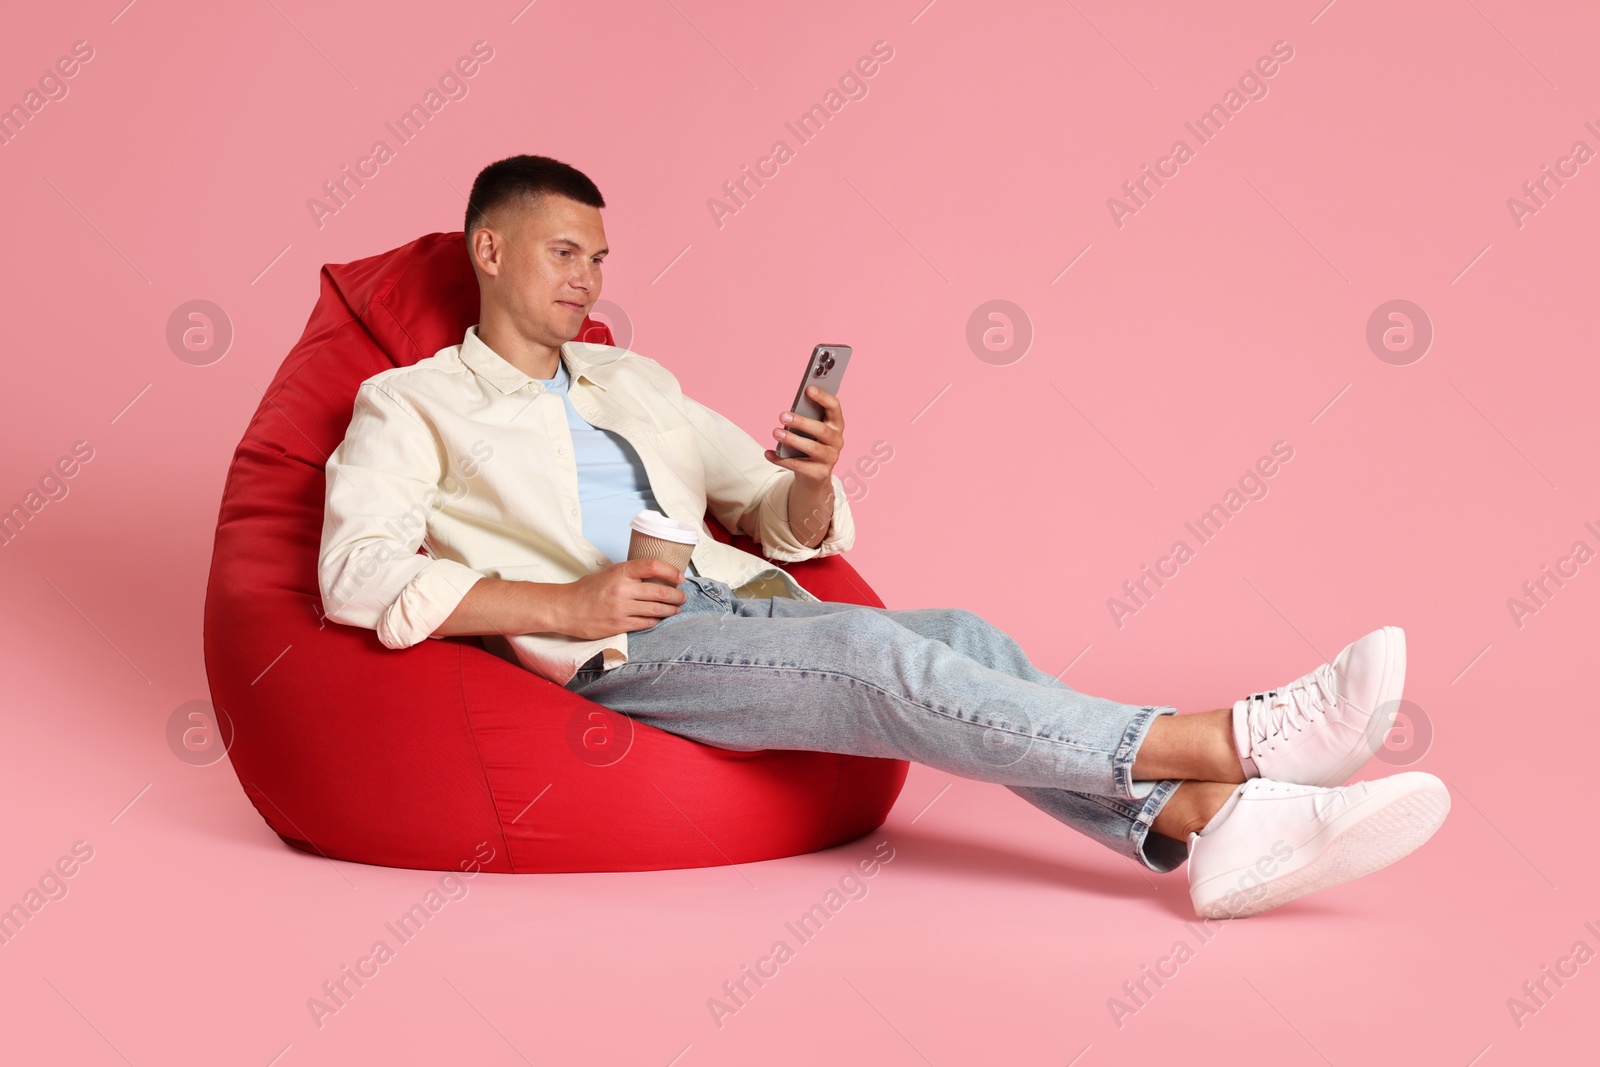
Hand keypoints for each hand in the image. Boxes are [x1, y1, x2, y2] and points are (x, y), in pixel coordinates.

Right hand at [550, 559, 685, 638]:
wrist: (566, 608)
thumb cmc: (587, 590)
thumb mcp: (609, 573)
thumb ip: (630, 574)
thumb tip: (654, 576)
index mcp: (621, 571)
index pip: (653, 566)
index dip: (671, 571)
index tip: (680, 577)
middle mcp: (623, 589)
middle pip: (661, 591)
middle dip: (677, 595)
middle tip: (682, 597)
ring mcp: (622, 608)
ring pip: (657, 609)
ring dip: (671, 610)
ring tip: (676, 608)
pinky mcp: (619, 625)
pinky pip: (646, 623)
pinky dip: (656, 620)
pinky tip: (660, 618)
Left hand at [766, 385, 843, 484]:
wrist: (814, 475)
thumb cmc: (811, 443)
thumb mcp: (810, 430)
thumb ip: (805, 419)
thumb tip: (787, 414)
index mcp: (836, 424)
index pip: (834, 407)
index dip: (823, 397)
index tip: (808, 389)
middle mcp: (837, 440)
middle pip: (821, 429)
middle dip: (801, 422)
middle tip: (782, 416)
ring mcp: (830, 458)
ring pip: (812, 448)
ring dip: (792, 440)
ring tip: (776, 432)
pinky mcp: (820, 473)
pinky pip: (799, 466)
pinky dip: (781, 459)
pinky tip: (769, 453)